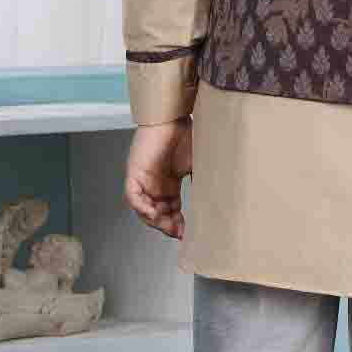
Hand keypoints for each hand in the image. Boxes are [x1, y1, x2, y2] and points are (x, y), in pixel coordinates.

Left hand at [123, 118, 192, 239]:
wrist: (174, 116)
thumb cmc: (188, 134)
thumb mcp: (199, 165)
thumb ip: (203, 183)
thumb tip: (219, 203)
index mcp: (169, 183)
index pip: (171, 211)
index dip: (179, 225)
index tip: (189, 235)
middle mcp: (155, 184)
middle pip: (157, 215)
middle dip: (168, 226)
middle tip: (181, 234)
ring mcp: (144, 179)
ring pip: (143, 210)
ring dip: (156, 221)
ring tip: (169, 226)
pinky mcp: (134, 173)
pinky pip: (132, 197)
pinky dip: (142, 207)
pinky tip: (154, 213)